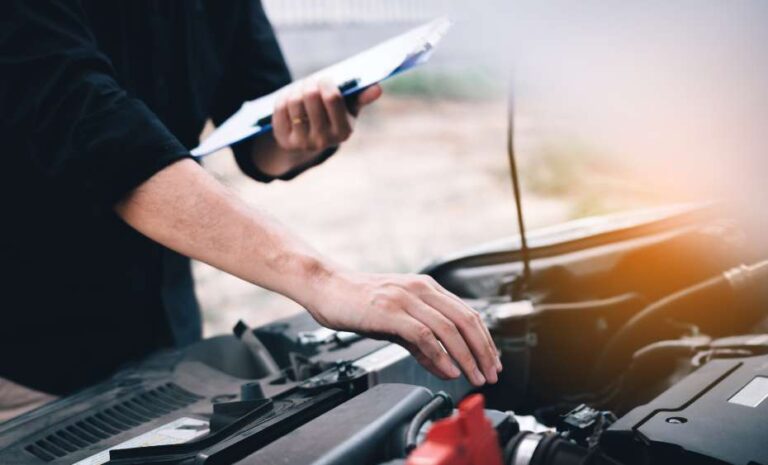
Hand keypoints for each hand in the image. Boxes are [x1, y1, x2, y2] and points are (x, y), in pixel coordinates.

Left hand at [254, 79, 381, 176]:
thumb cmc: (334, 117)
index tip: (325, 78)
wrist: (310, 141)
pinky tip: (290, 98)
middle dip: (311, 83)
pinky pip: (280, 108)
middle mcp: (323, 140)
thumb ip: (362, 97)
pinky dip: (284, 97)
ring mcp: (302, 142)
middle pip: (311, 96)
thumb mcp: (350, 110)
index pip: (332, 98)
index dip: (326, 82)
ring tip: (301, 89)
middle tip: (311, 81)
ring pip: (294, 100)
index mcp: (344, 131)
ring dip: (297, 89)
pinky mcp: (284, 139)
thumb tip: (378, 88)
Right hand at [304, 270, 501, 385]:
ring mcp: (405, 298)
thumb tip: (448, 367)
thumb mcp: (396, 323)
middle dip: (483, 351)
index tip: (492, 362)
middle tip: (490, 374)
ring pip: (449, 328)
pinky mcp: (390, 311)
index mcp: (426, 288)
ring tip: (474, 377)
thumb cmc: (358, 303)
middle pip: (465, 320)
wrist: (326, 287)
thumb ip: (423, 345)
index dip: (485, 340)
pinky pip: (424, 334)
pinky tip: (448, 370)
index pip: (468, 314)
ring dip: (466, 356)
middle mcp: (420, 289)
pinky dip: (440, 354)